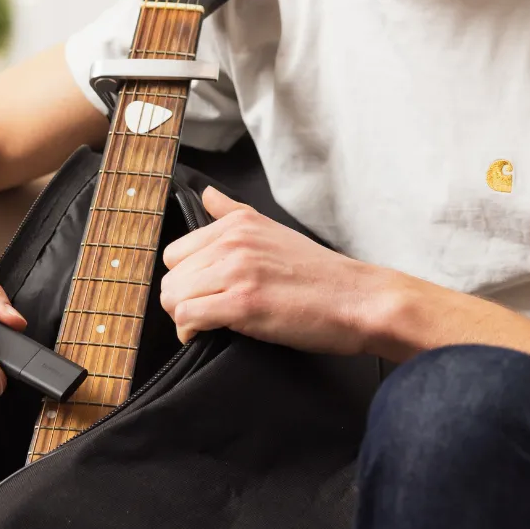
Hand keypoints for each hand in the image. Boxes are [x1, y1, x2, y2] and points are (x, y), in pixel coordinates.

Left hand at [159, 186, 378, 354]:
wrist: (358, 300)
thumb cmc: (322, 274)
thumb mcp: (275, 230)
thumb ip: (234, 213)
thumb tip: (207, 194)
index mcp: (239, 223)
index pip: (177, 251)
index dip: (186, 277)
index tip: (203, 292)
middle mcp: (234, 241)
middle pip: (171, 275)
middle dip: (182, 299)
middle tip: (206, 312)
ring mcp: (237, 271)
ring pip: (174, 296)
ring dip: (184, 317)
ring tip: (208, 324)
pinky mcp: (242, 303)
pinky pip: (188, 317)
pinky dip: (190, 331)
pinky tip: (207, 334)